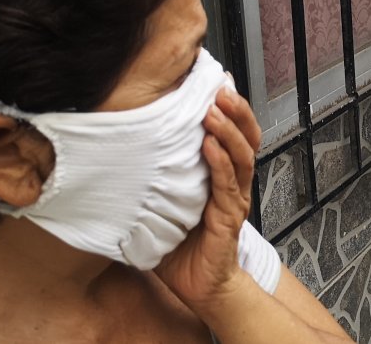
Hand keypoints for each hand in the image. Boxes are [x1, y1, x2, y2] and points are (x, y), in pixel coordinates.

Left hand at [154, 86, 262, 308]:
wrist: (200, 287)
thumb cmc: (183, 247)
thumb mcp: (166, 204)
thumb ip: (158, 178)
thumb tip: (122, 151)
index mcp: (223, 177)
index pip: (235, 135)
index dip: (231, 109)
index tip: (219, 83)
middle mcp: (234, 184)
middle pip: (247, 138)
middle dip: (237, 111)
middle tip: (221, 88)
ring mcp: (235, 199)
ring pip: (242, 156)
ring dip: (229, 130)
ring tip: (214, 110)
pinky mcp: (229, 218)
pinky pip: (227, 184)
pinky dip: (220, 162)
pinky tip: (209, 145)